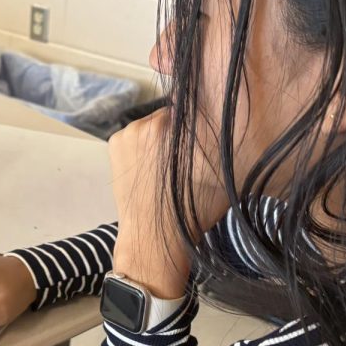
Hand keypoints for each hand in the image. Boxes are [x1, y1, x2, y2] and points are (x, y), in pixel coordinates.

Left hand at [108, 107, 225, 298]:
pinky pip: (134, 135)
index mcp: (177, 125)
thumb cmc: (192, 209)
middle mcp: (148, 122)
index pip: (192, 106)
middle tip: (184, 157)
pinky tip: (148, 168)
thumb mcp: (221, 173)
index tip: (201, 139)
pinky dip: (140, 145)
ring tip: (165, 166)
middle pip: (170, 115)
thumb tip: (230, 120)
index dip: (198, 123)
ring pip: (150, 125)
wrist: (154, 238)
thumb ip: (223, 142)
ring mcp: (127, 131)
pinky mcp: (114, 142)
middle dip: (177, 130)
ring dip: (158, 137)